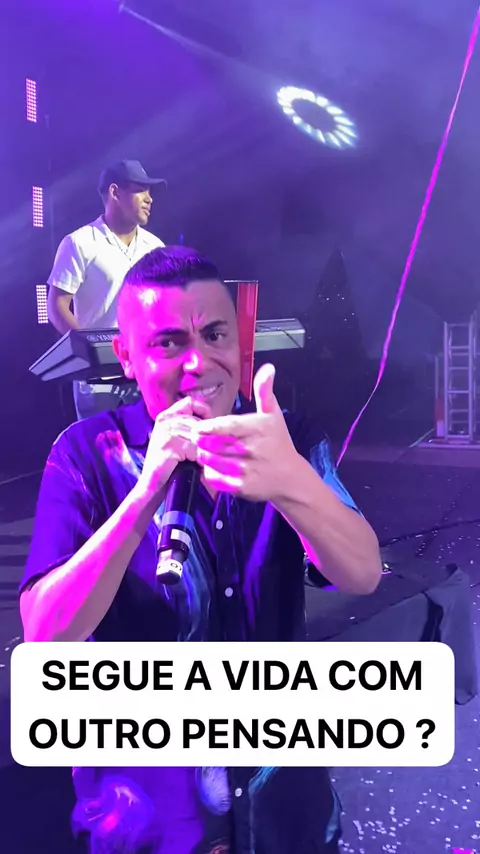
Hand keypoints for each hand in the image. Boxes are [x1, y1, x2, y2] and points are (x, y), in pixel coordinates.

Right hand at [138, 397, 211, 500]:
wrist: (151, 487)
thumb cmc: (168, 466)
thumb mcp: (178, 440)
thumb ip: (191, 427)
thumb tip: (215, 422)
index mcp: (166, 416)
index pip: (191, 403)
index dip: (204, 413)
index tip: (209, 429)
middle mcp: (165, 420)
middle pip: (200, 422)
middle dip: (207, 438)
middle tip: (206, 453)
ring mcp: (166, 433)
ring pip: (200, 436)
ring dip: (205, 451)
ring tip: (201, 461)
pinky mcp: (169, 447)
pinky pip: (196, 449)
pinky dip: (200, 460)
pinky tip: (196, 467)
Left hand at [194, 363, 298, 501]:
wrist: (290, 478)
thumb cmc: (278, 442)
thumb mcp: (273, 414)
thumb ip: (265, 391)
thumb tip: (268, 367)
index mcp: (258, 428)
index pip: (227, 426)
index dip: (209, 427)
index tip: (198, 427)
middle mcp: (252, 449)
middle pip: (213, 444)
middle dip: (202, 441)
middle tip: (200, 439)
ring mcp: (246, 470)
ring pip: (210, 460)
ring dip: (204, 455)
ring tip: (207, 451)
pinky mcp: (241, 487)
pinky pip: (214, 477)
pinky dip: (209, 471)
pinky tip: (215, 466)